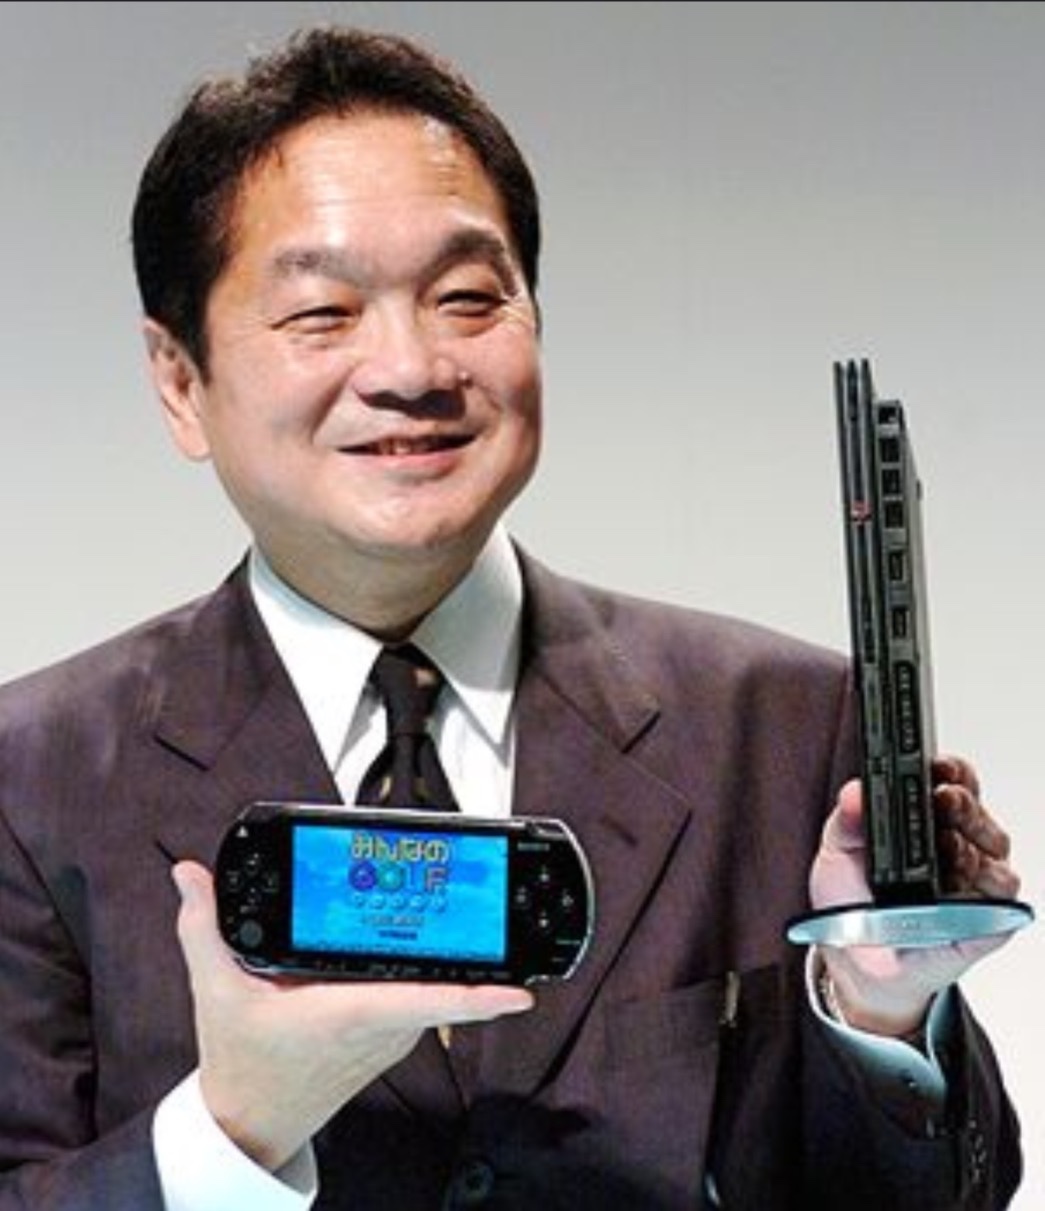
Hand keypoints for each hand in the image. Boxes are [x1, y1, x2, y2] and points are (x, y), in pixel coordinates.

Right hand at [172, 861, 533, 1171]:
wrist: (251, 1118)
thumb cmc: (243, 1062)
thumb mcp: (214, 991)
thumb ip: (204, 927)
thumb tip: (190, 876)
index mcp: (349, 1014)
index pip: (426, 1002)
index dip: (478, 997)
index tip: (517, 990)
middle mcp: (381, 1028)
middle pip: (438, 980)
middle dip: (465, 941)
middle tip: (482, 894)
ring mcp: (391, 1037)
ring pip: (431, 985)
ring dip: (443, 953)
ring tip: (449, 902)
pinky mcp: (393, 1039)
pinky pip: (421, 996)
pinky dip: (424, 970)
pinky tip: (411, 936)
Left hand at [807, 756, 1020, 1038]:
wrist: (855, 963)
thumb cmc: (852, 902)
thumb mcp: (837, 852)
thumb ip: (847, 819)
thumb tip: (855, 792)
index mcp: (925, 821)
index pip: (952, 782)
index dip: (952, 770)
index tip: (938, 765)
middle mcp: (957, 846)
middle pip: (978, 815)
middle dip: (964, 804)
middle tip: (946, 799)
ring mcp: (973, 885)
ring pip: (995, 856)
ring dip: (974, 846)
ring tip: (949, 846)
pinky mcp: (985, 924)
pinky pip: (1001, 904)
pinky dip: (987, 893)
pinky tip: (964, 888)